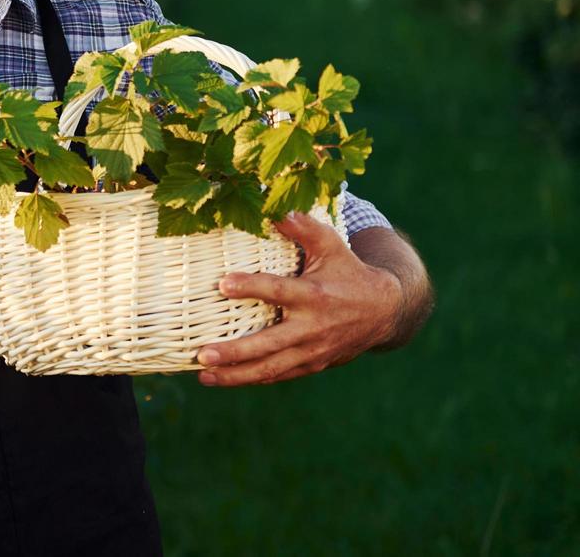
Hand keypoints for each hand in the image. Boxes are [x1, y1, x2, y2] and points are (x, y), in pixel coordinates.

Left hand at [196, 211, 402, 386]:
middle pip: (269, 344)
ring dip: (236, 375)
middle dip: (235, 352)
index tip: (222, 283)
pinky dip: (252, 379)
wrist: (384, 311)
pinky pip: (279, 375)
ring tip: (204, 376)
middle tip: (202, 354)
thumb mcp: (331, 245)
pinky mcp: (312, 364)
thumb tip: (275, 208)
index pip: (278, 291)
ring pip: (271, 368)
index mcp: (314, 295)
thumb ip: (304, 227)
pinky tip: (224, 379)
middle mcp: (312, 327)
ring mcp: (312, 351)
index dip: (250, 287)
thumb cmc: (348, 272)